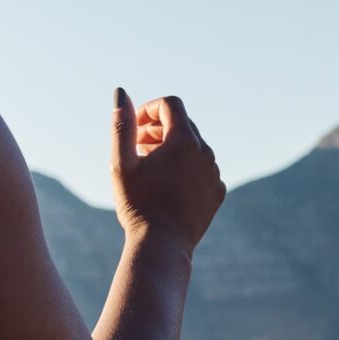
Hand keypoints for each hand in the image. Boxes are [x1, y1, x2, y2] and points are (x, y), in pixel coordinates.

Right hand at [110, 88, 224, 250]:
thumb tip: (121, 93)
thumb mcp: (121, 163)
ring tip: (150, 167)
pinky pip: (203, 170)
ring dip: (172, 150)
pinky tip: (167, 186)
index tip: (135, 127)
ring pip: (194, 148)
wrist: (161, 246)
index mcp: (184, 140)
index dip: (149, 110)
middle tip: (137, 147)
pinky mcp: (217, 192)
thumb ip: (122, 126)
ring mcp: (214, 173)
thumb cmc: (137, 204)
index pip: (170, 105)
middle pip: (182, 125)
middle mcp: (206, 152)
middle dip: (158, 130)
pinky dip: (186, 170)